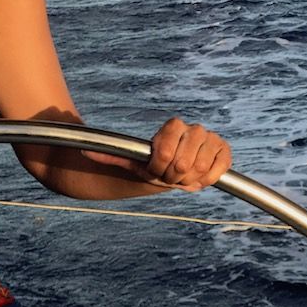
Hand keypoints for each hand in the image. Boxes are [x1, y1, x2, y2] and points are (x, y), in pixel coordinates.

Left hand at [85, 118, 231, 191]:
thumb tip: (83, 151)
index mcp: (173, 126)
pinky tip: (198, 179)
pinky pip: (221, 167)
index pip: (168, 143)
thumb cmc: (148, 165)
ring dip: (188, 179)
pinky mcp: (223, 152)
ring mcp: (210, 139)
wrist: (170, 171)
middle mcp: (194, 129)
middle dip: (172, 175)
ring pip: (200, 165)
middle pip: (183, 159)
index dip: (159, 162)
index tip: (154, 168)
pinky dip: (208, 178)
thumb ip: (109, 154)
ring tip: (181, 178)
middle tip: (167, 176)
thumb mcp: (129, 161)